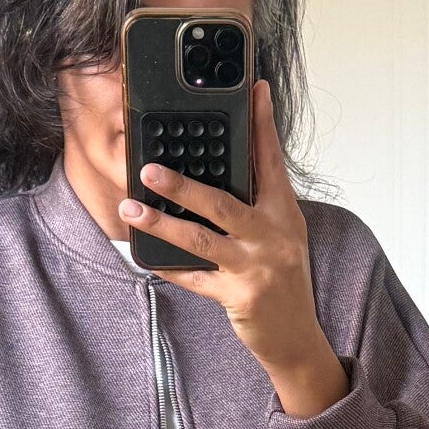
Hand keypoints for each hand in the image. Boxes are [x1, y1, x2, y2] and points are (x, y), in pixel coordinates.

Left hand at [118, 79, 348, 416]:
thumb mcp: (281, 236)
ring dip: (162, 223)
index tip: (255, 90)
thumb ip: (257, 204)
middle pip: (222, 203)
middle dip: (182, 184)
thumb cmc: (283, 282)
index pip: (272, 161)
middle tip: (148, 169)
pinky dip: (170, 267)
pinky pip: (195, 278)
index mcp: (284, 214)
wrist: (298, 338)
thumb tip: (222, 171)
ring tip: (130, 210)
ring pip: (201, 239)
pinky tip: (147, 256)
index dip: (263, 124)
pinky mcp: (240, 297)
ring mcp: (256, 268)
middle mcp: (272, 237)